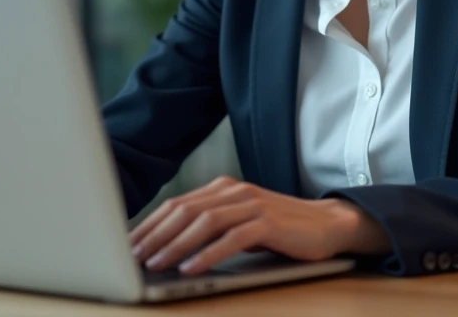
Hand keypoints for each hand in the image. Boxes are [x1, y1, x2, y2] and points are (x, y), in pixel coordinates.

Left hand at [128, 175, 390, 275]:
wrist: (328, 224)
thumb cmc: (279, 229)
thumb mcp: (239, 224)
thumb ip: (210, 228)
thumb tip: (168, 248)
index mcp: (222, 189)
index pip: (177, 205)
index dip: (150, 225)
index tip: (129, 245)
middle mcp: (234, 191)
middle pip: (184, 211)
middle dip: (155, 235)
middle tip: (133, 257)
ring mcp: (252, 204)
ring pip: (204, 222)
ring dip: (176, 245)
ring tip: (155, 264)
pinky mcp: (269, 222)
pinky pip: (232, 238)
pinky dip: (208, 254)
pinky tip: (191, 267)